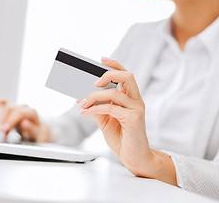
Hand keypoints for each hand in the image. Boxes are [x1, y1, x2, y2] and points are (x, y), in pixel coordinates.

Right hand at [0, 100, 50, 142]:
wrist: (37, 131)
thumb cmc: (36, 133)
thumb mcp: (36, 134)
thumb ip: (31, 129)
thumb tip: (24, 123)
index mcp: (32, 113)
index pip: (20, 113)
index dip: (11, 121)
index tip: (4, 130)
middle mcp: (25, 108)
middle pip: (12, 109)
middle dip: (5, 121)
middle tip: (2, 132)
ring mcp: (18, 106)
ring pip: (7, 107)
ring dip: (2, 118)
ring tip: (2, 130)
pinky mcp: (13, 107)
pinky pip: (5, 101)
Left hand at [78, 57, 176, 184]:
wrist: (134, 158)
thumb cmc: (122, 138)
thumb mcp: (106, 121)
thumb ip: (97, 108)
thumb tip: (81, 97)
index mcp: (131, 99)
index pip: (126, 76)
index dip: (115, 65)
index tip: (101, 59)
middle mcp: (136, 101)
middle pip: (127, 77)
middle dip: (109, 74)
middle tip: (94, 82)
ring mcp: (137, 110)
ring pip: (115, 93)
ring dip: (95, 96)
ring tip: (82, 102)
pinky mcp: (134, 120)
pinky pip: (111, 108)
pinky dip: (94, 109)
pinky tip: (85, 112)